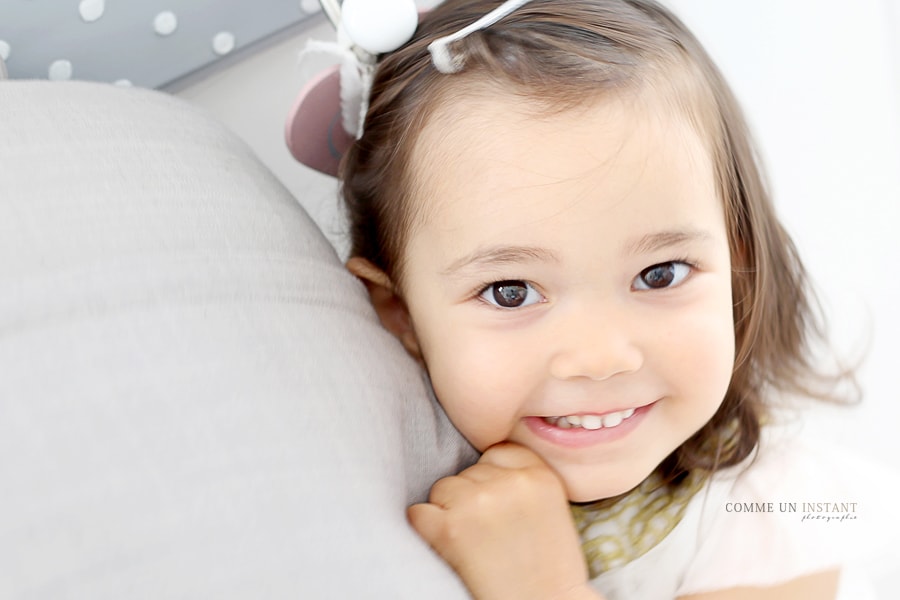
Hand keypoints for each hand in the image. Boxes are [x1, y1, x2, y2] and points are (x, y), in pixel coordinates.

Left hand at [407, 442, 599, 599]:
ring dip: (448, 512)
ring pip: (442, 489)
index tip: (495, 502)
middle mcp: (510, 482)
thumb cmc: (549, 570)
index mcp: (540, 476)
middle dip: (470, 498)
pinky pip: (419, 513)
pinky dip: (425, 529)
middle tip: (487, 534)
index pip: (497, 453)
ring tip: (473, 543)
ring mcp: (479, 502)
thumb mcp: (553, 510)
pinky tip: (447, 547)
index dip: (491, 478)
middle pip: (468, 472)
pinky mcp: (451, 528)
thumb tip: (482, 470)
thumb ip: (524, 482)